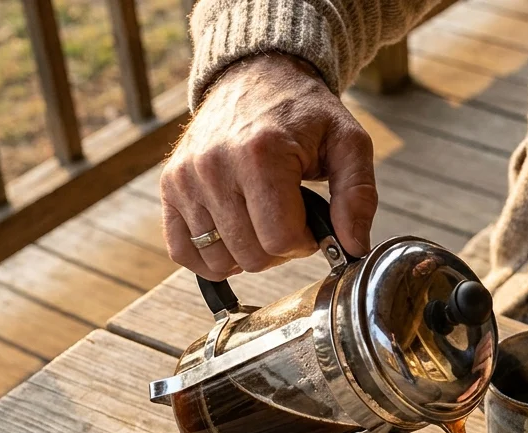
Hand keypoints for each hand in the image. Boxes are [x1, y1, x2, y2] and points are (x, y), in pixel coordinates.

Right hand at [161, 54, 377, 279]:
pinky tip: (234, 236)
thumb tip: (354, 247)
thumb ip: (358, 196)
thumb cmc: (305, 113)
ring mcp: (186, 178)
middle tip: (288, 216)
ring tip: (261, 219)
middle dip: (280, 248)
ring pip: (220, 261)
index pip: (281, 240)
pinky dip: (210, 257)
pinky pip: (183, 252)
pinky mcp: (169, 186)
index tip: (311, 220)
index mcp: (260, 154)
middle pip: (252, 256)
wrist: (256, 76)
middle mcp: (214, 166)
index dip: (306, 242)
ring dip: (248, 252)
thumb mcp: (349, 143)